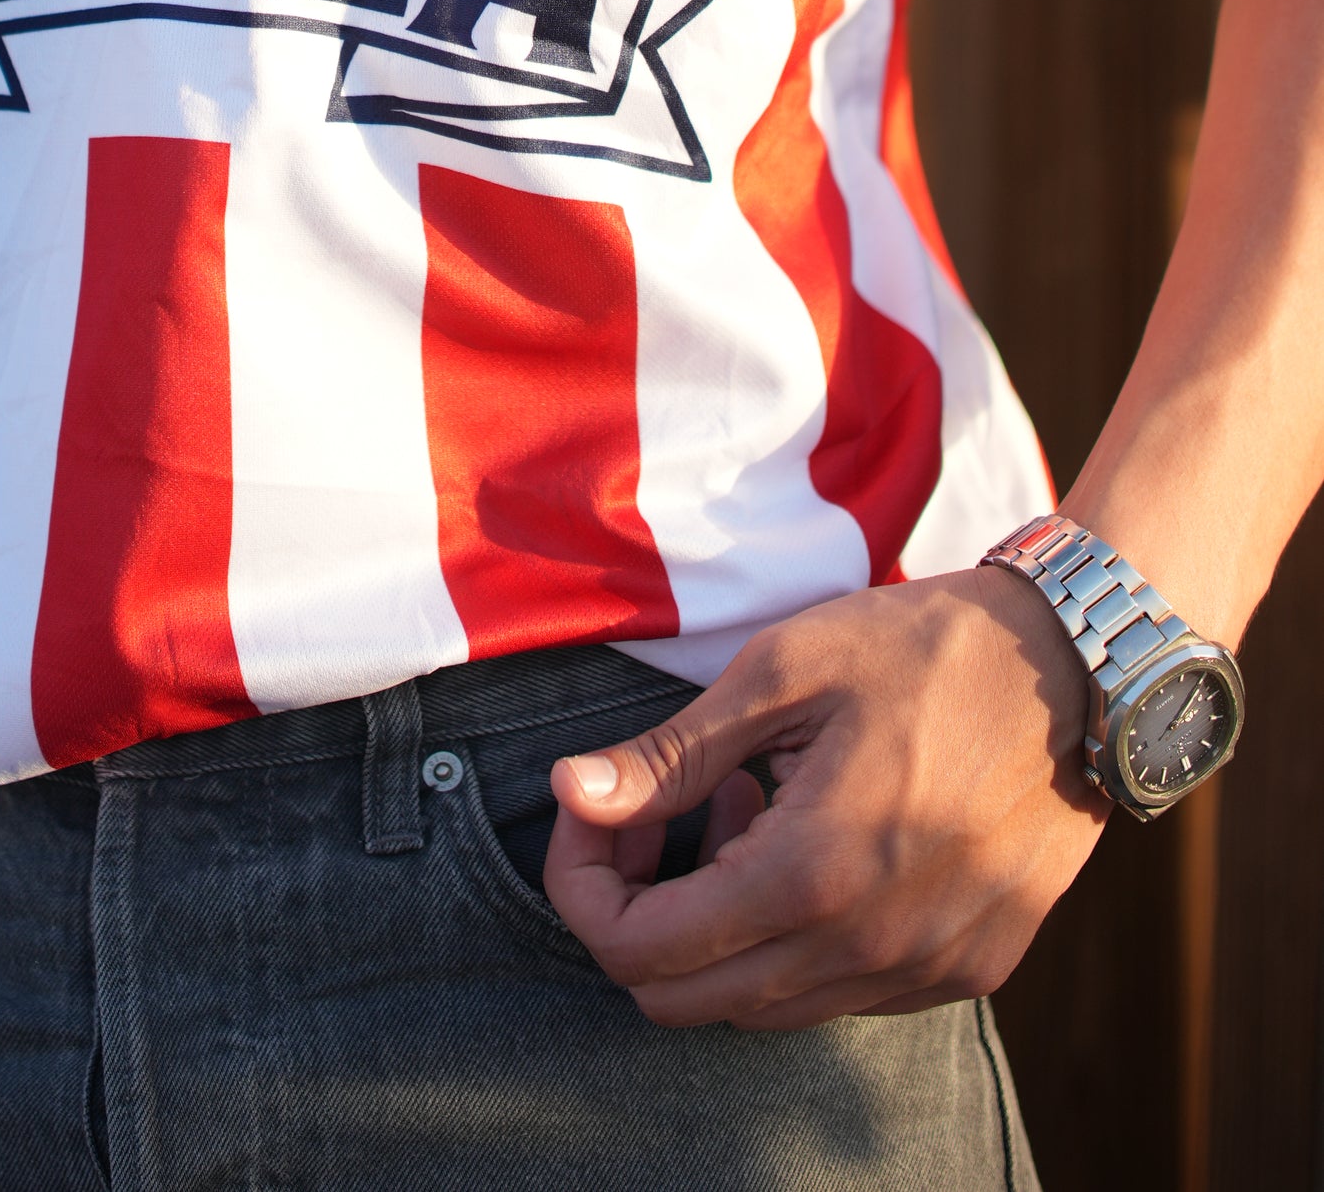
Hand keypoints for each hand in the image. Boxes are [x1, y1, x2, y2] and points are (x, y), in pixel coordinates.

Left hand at [544, 568, 1106, 1030]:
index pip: (639, 952)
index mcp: (809, 875)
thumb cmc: (925, 648)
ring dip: (725, 924)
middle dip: (642, 913)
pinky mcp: (966, 971)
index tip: (596, 808)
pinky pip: (839, 993)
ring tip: (753, 807)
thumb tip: (572, 792)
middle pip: (685, 1002)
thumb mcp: (782, 671)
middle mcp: (865, 951)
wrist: (1081, 669)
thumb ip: (671, 754)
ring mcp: (923, 973)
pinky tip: (821, 837)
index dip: (585, 884)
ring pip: (761, 1006)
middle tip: (671, 810)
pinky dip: (798, 936)